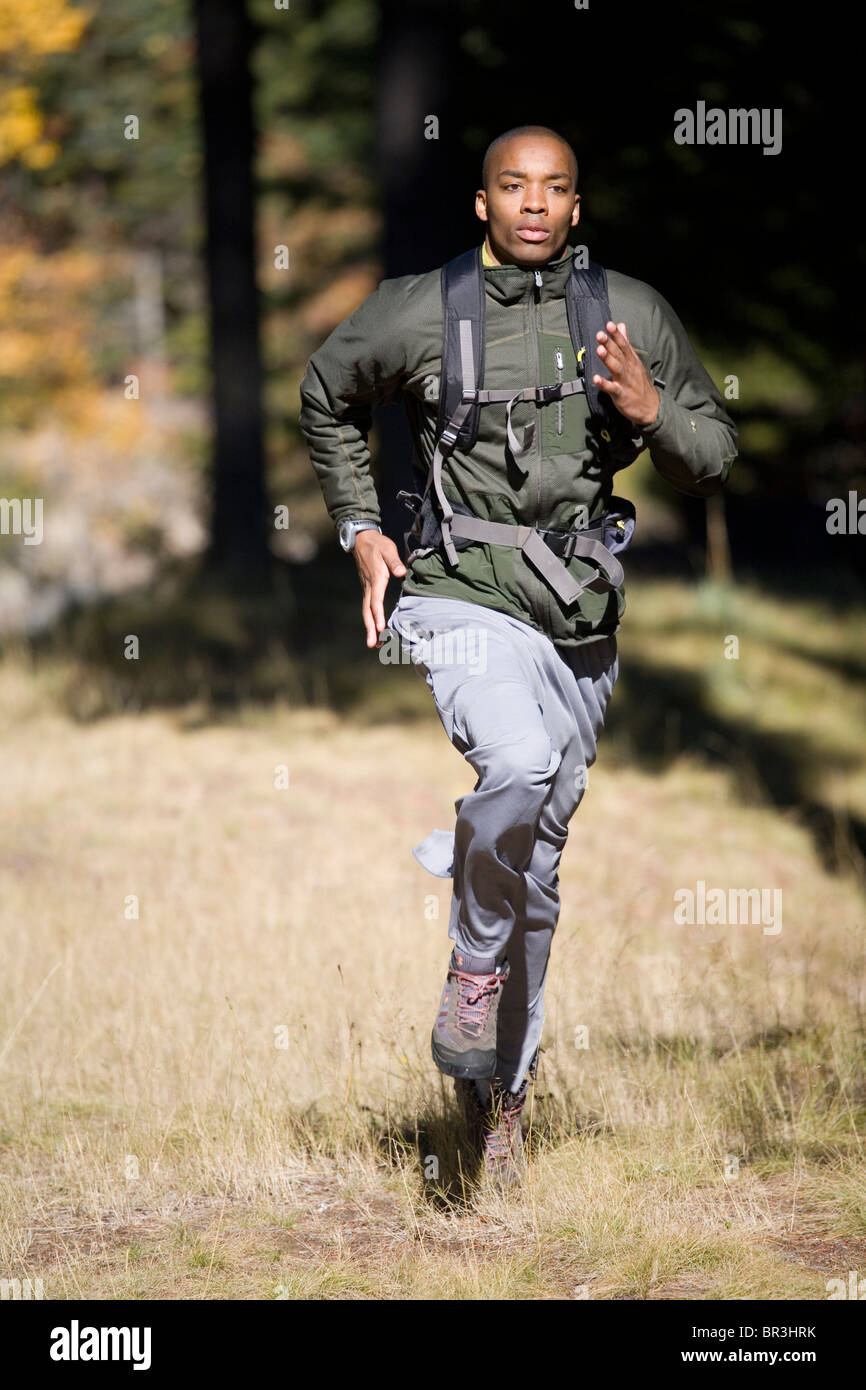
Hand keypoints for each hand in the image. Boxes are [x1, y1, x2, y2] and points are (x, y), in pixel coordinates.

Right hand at [355, 530, 406, 647]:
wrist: (362, 539)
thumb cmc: (377, 544)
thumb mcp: (388, 549)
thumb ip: (394, 561)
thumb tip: (401, 572)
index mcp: (376, 578)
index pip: (376, 600)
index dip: (378, 615)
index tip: (380, 628)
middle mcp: (369, 586)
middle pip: (368, 610)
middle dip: (370, 628)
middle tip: (372, 644)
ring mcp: (367, 588)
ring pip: (366, 610)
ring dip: (369, 627)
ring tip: (373, 643)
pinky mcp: (367, 588)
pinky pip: (368, 606)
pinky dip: (370, 619)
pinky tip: (374, 628)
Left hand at [593, 321, 658, 428]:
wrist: (650, 407)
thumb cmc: (639, 383)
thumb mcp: (634, 360)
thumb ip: (625, 343)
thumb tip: (621, 326)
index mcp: (631, 360)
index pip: (624, 345)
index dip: (616, 335)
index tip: (610, 324)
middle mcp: (629, 369)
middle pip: (619, 354)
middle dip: (609, 344)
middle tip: (600, 334)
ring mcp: (625, 381)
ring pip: (616, 368)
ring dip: (607, 359)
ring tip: (599, 350)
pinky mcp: (621, 394)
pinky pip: (611, 388)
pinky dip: (604, 383)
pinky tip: (595, 379)